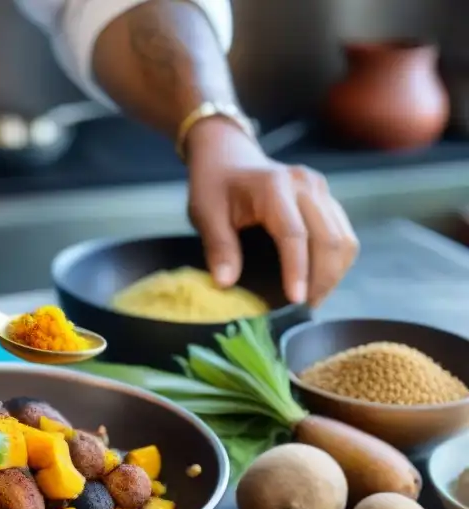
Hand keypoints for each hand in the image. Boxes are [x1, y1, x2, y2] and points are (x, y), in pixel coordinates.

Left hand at [185, 119, 358, 306]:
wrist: (228, 157)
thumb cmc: (214, 186)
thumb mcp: (205, 214)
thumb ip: (218, 247)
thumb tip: (225, 285)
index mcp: (274, 187)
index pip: (295, 235)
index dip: (298, 271)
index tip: (296, 302)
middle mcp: (306, 185)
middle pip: (330, 239)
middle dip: (322, 280)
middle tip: (304, 310)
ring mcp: (321, 190)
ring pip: (344, 239)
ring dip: (333, 274)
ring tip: (312, 300)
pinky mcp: (327, 199)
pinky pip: (343, 234)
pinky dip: (336, 262)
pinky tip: (318, 281)